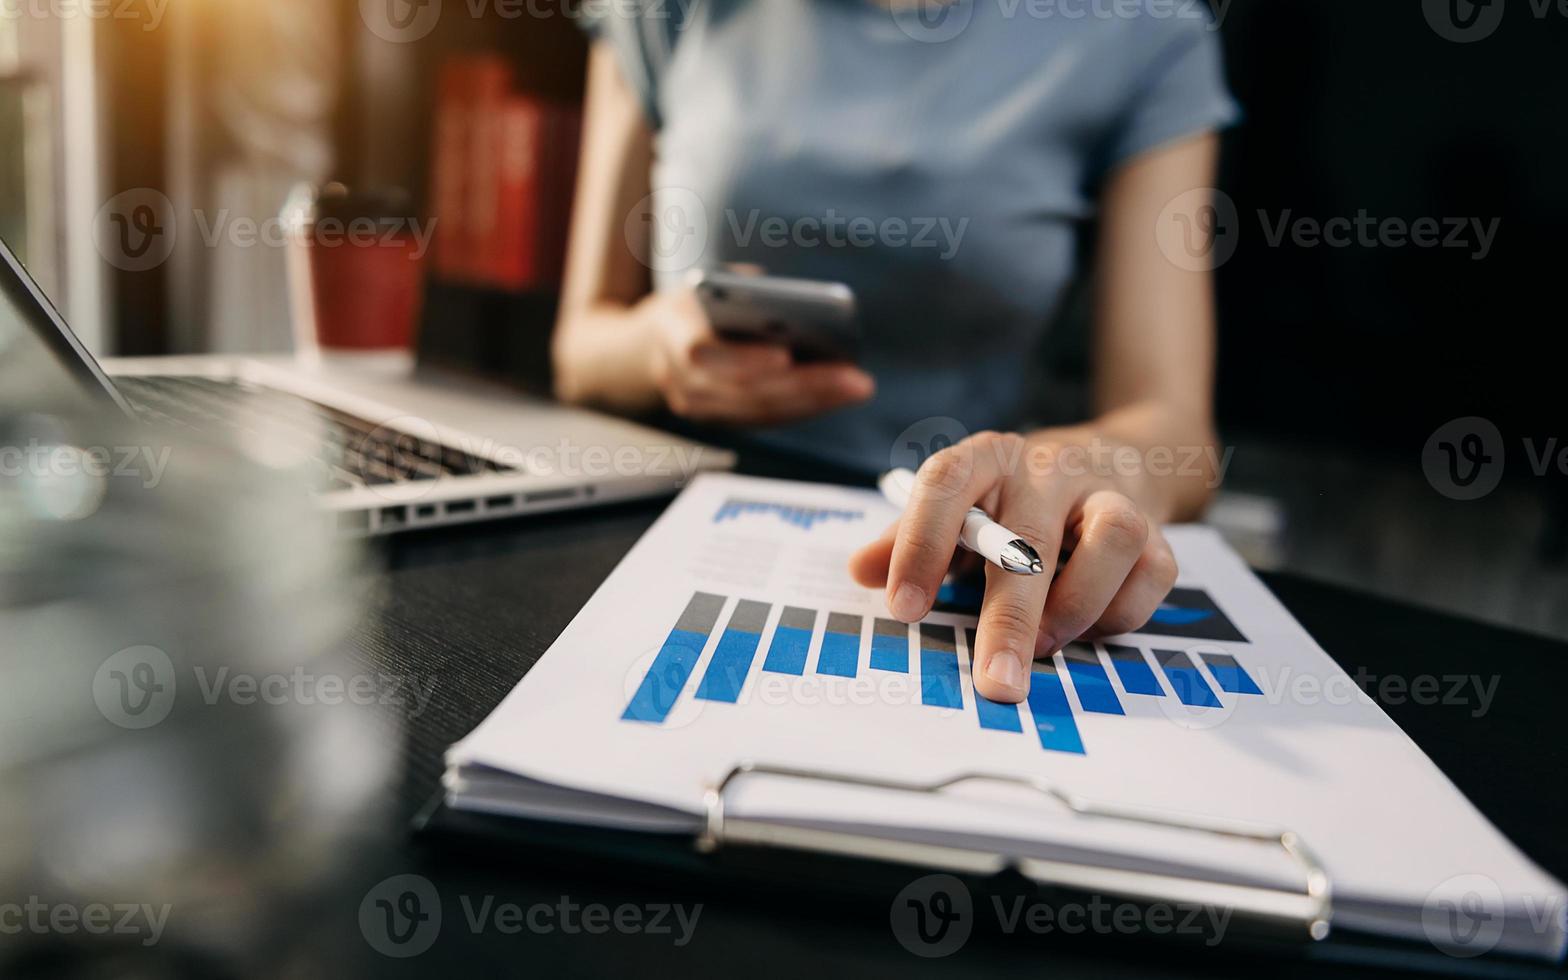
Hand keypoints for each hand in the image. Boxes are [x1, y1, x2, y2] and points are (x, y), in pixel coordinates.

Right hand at [639, 288, 874, 424]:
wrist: (653, 340)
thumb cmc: (697, 302)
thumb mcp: (712, 283)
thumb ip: (745, 291)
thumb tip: (795, 308)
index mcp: (669, 334)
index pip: (701, 354)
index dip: (743, 359)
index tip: (786, 356)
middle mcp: (677, 380)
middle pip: (744, 392)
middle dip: (803, 385)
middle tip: (854, 378)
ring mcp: (697, 407)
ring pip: (758, 412)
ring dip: (812, 401)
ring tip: (856, 386)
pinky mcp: (720, 420)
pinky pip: (765, 419)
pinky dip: (804, 407)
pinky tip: (839, 394)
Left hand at [848, 431, 1177, 703]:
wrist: (1120, 458)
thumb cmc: (1017, 499)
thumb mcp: (958, 508)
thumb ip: (907, 539)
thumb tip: (859, 570)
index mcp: (988, 458)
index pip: (947, 484)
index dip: (921, 543)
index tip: (903, 607)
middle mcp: (1049, 468)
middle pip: (1031, 536)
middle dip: (1011, 618)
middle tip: (995, 681)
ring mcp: (1108, 494)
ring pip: (1113, 539)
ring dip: (1078, 606)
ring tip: (1047, 646)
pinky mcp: (1156, 526)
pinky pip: (1153, 572)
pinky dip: (1121, 613)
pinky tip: (1089, 629)